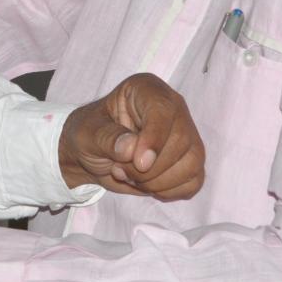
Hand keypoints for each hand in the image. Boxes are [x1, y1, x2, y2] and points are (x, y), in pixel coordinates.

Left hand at [59, 73, 203, 198]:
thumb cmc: (89, 135)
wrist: (92, 155)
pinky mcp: (187, 160)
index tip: (139, 163)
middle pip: (182, 140)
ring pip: (192, 162)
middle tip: (119, 170)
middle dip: (150, 168)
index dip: (155, 139)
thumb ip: (107, 138)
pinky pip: (194, 180)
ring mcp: (185, 134)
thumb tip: (132, 149)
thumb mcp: (86, 133)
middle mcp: (172, 108)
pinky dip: (170, 191)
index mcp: (146, 90)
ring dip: (159, 181)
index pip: (163, 110)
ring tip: (130, 177)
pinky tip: (147, 186)